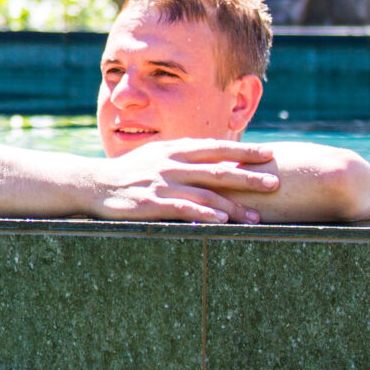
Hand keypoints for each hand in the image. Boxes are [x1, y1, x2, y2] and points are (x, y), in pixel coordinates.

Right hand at [92, 141, 278, 223]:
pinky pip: (184, 208)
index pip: (217, 147)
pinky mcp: (152, 202)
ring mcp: (163, 182)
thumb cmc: (129, 172)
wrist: (94, 183)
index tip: (269, 153)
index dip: (244, 149)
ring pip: (206, 193)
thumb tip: (212, 155)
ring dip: (234, 206)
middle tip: (275, 182)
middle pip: (218, 168)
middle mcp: (172, 163)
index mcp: (175, 149)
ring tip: (256, 218)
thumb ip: (183, 155)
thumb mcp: (156, 155)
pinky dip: (204, 214)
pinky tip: (221, 221)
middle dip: (249, 175)